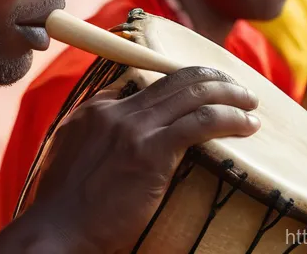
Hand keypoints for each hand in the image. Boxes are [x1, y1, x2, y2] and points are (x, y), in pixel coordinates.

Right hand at [26, 66, 259, 252]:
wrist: (57, 228)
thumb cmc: (62, 202)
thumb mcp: (68, 151)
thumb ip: (94, 129)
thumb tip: (117, 115)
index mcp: (96, 108)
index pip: (145, 81)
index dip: (178, 83)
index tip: (201, 92)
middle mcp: (116, 110)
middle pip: (173, 78)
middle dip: (211, 77)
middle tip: (235, 86)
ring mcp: (134, 128)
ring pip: (192, 94)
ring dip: (228, 93)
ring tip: (250, 102)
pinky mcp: (152, 152)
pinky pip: (200, 122)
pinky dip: (229, 118)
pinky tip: (247, 125)